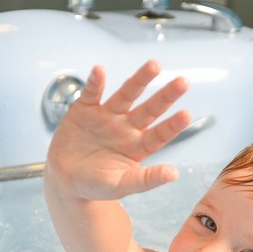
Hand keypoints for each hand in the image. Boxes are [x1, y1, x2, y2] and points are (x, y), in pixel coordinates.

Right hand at [46, 60, 190, 200]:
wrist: (65, 179)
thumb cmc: (95, 185)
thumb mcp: (121, 186)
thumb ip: (146, 179)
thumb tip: (175, 174)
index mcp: (138, 147)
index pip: (160, 134)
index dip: (172, 125)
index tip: (186, 115)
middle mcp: (126, 127)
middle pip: (149, 109)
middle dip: (165, 96)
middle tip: (183, 82)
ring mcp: (107, 116)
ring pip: (126, 95)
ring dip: (139, 80)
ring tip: (154, 65)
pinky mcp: (84, 110)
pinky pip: (91, 93)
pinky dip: (95, 83)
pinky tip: (99, 71)